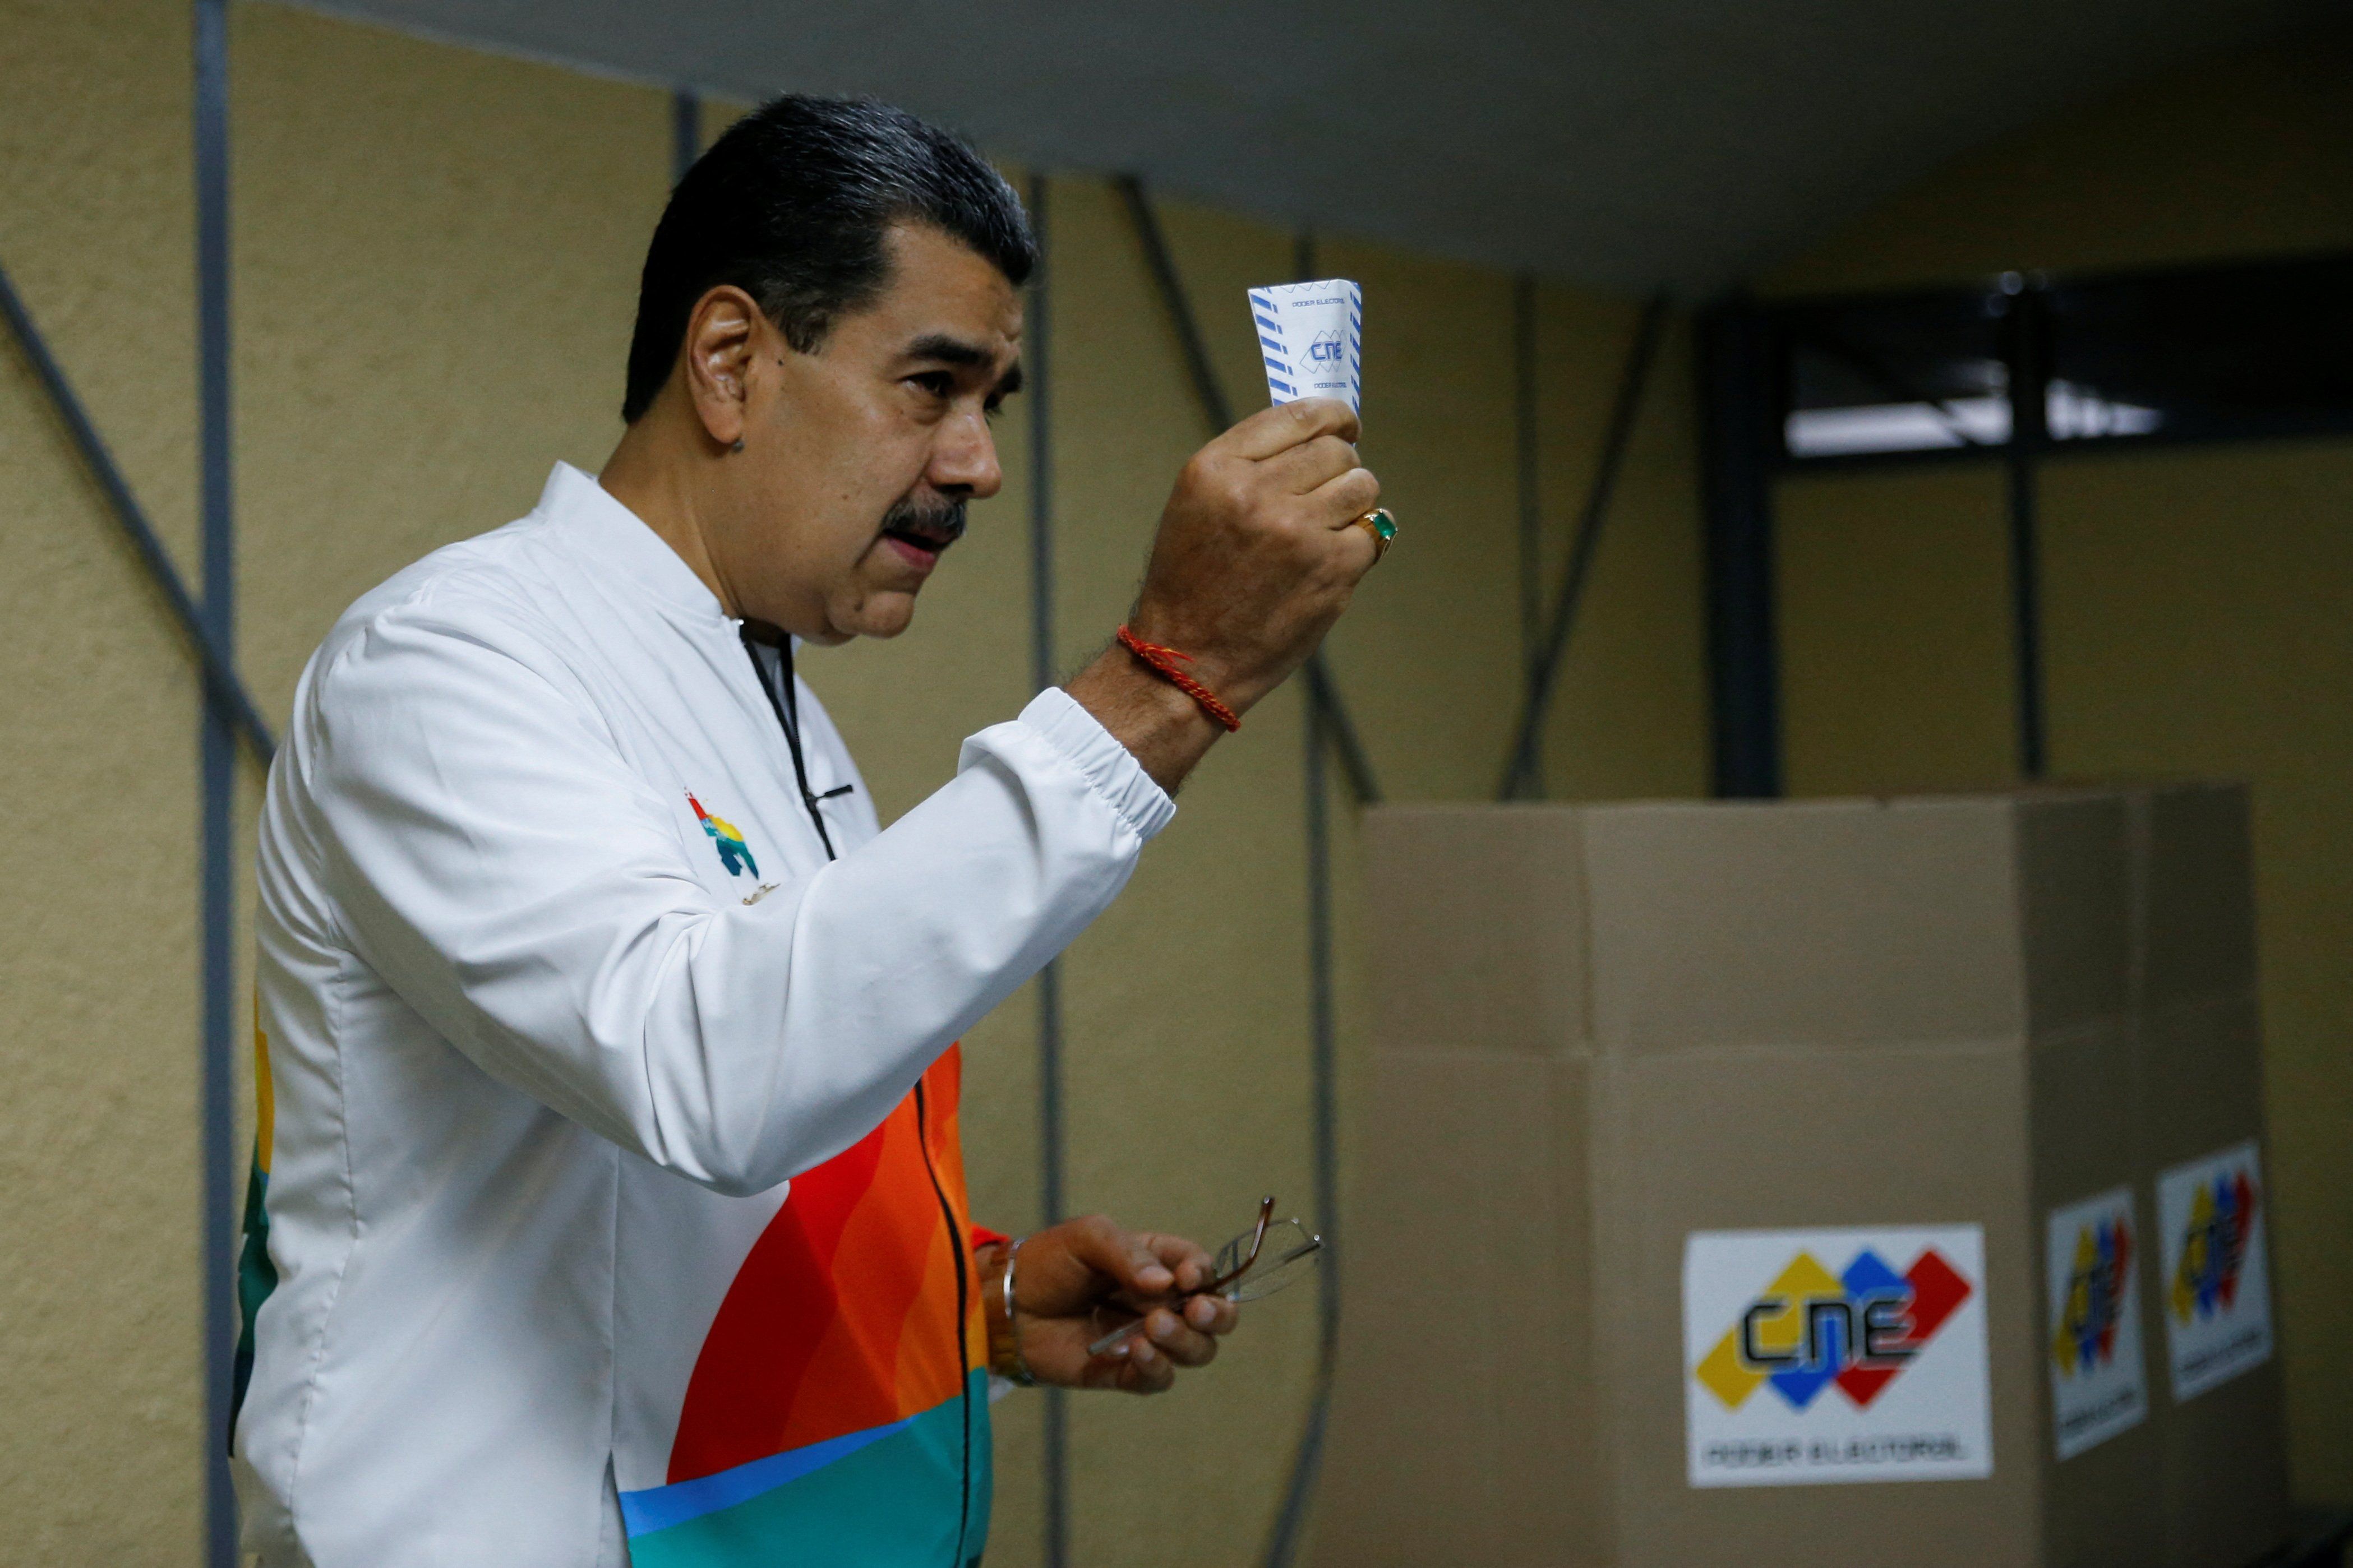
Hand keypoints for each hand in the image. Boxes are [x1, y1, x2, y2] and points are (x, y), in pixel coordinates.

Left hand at [987, 1215, 1240, 1394]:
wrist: (1003, 1305)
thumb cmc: (1047, 1262)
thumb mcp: (1088, 1238)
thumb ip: (1129, 1254)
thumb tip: (1167, 1285)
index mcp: (1157, 1263)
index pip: (1202, 1270)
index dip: (1205, 1276)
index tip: (1187, 1279)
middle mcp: (1159, 1302)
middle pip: (1215, 1317)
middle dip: (1217, 1315)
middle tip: (1196, 1311)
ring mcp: (1145, 1339)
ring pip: (1196, 1351)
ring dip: (1184, 1341)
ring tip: (1153, 1327)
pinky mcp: (1124, 1372)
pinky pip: (1159, 1378)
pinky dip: (1156, 1367)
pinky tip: (1136, 1352)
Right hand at [1065, 398, 1380, 791]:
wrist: (1187, 662)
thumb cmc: (1192, 585)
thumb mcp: (1197, 506)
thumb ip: (1252, 466)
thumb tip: (1323, 437)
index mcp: (1216, 468)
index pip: (1300, 414)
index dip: (1335, 418)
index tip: (1346, 427)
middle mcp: (1256, 491)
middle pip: (1336, 450)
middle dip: (1340, 469)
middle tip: (1327, 496)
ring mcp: (1297, 530)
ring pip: (1362, 486)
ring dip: (1354, 504)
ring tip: (1328, 530)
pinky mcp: (1331, 568)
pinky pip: (1372, 534)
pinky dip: (1358, 548)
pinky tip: (1330, 564)